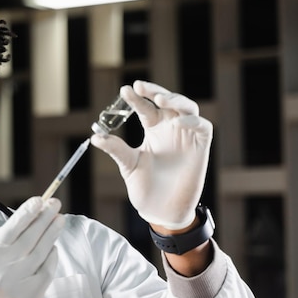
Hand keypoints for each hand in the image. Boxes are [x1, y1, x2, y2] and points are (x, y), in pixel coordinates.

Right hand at [0, 197, 63, 297]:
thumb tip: (15, 223)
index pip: (11, 229)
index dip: (26, 213)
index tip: (38, 201)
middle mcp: (3, 270)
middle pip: (30, 237)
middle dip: (44, 217)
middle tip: (54, 203)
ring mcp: (19, 284)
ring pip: (41, 252)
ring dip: (52, 233)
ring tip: (59, 219)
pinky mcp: (31, 297)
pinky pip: (46, 271)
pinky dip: (52, 256)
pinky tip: (53, 245)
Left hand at [91, 80, 212, 229]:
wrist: (161, 211)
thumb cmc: (145, 187)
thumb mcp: (128, 165)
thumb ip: (116, 149)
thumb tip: (95, 137)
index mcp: (153, 129)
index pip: (146, 107)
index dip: (137, 98)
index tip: (124, 90)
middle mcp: (170, 128)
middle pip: (167, 100)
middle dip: (155, 90)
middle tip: (140, 86)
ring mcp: (186, 136)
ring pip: (187, 107)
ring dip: (174, 100)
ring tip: (159, 99)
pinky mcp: (200, 147)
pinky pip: (202, 126)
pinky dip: (192, 121)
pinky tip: (178, 122)